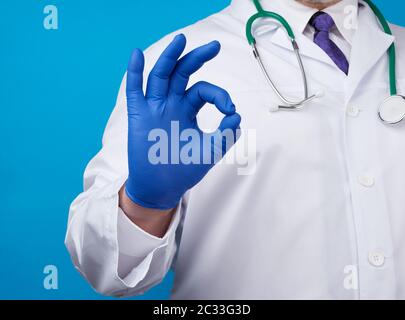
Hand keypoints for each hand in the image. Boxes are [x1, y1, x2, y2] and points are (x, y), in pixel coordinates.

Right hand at [125, 34, 240, 209]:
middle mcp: (171, 103)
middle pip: (182, 73)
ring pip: (160, 76)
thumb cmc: (185, 169)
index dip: (219, 96)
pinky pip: (135, 90)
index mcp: (188, 109)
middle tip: (215, 46)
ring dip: (170, 57)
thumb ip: (226, 134)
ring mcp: (154, 107)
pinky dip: (134, 72)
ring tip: (181, 40)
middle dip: (197, 58)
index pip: (204, 91)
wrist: (162, 187)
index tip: (229, 110)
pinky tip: (136, 54)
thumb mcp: (210, 151)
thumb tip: (235, 115)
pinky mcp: (139, 115)